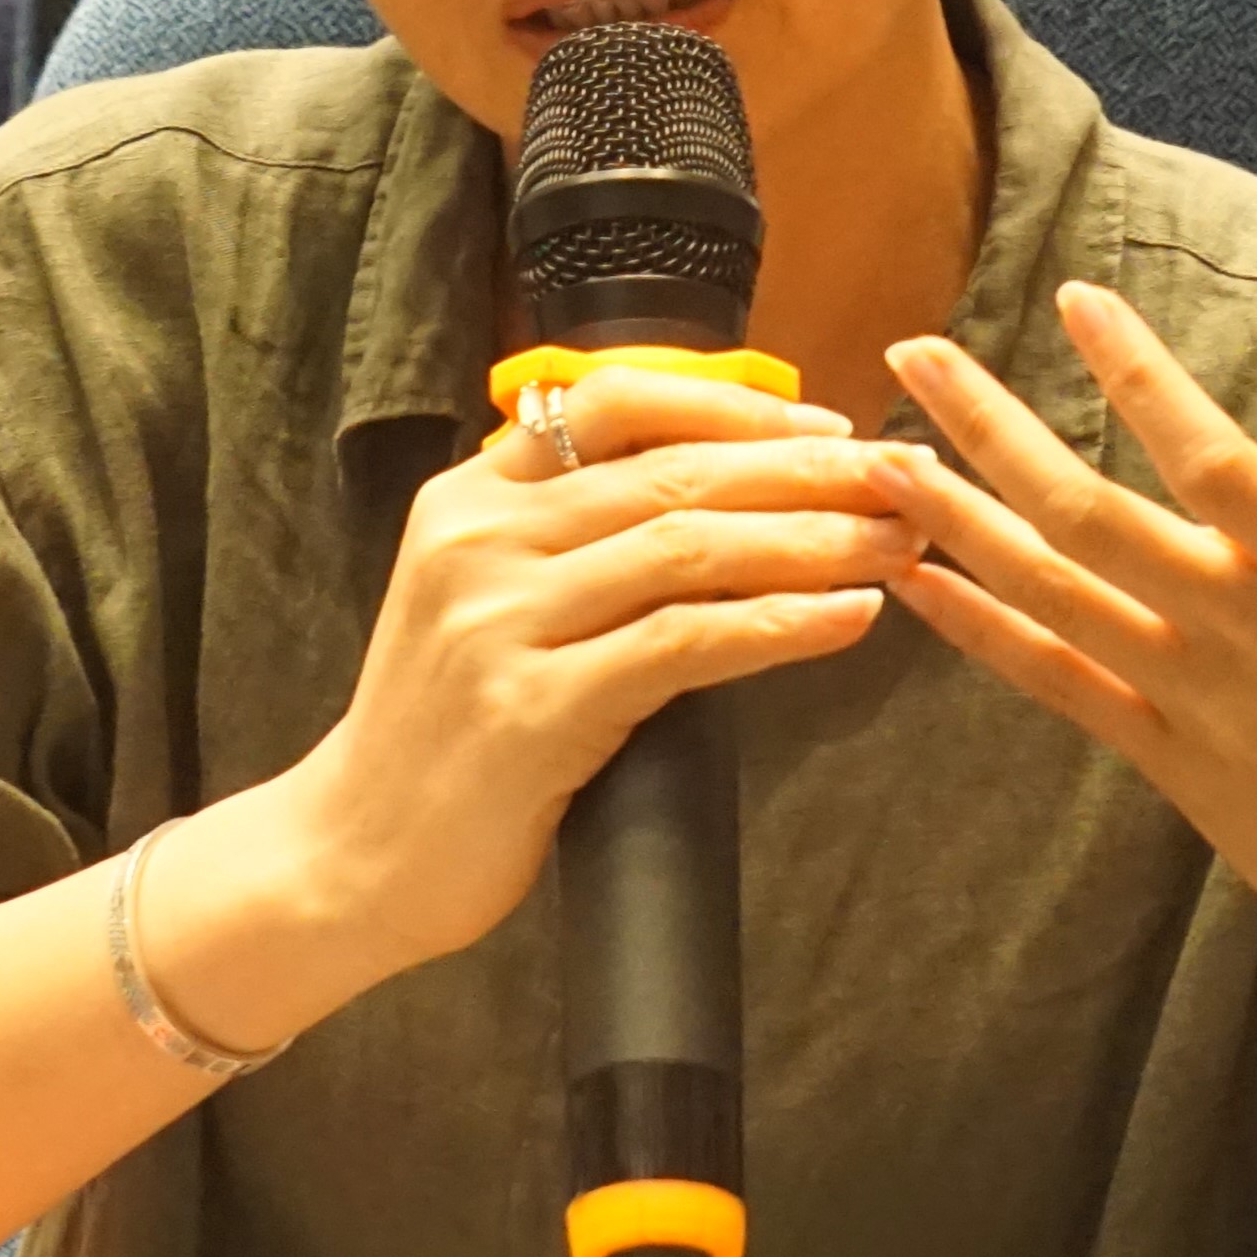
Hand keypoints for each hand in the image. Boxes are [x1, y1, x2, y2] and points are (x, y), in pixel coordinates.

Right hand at [273, 364, 914, 995]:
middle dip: (807, 471)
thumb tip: (725, 490)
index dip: (735, 406)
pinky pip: (684, 645)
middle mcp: (478, 542)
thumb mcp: (486, 599)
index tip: (828, 424)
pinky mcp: (532, 711)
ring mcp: (499, 623)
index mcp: (468, 497)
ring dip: (814, 541)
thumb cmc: (446, 733)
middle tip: (903, 479)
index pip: (614, 401)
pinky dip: (779, 623)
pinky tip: (847, 620)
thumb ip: (572, 538)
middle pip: (673, 472)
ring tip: (898, 544)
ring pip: (689, 547)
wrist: (354, 855)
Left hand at [876, 284, 1256, 1118]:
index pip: (1210, 454)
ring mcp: (1192, 697)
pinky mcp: (1166, 759)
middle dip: (989, 427)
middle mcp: (1242, 627)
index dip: (1138, 376)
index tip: (1077, 299)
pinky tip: (916, 580)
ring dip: (955, 519)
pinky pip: (1053, 682)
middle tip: (913, 351)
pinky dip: (979, 630)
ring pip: (1051, 591)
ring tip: (880, 452)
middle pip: (1088, 512)